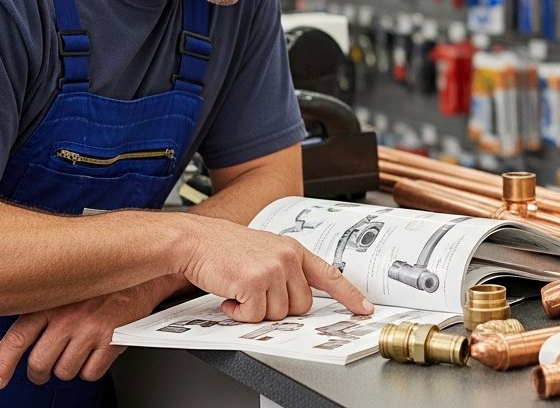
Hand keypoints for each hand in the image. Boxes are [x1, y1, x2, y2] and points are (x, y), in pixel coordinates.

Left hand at [0, 283, 159, 388]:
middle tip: (43, 369)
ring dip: (67, 368)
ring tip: (75, 353)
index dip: (3, 364)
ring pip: (65, 371)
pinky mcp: (112, 341)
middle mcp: (68, 317)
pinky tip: (93, 354)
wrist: (142, 274)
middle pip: (40, 363)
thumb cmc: (101, 282)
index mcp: (51, 302)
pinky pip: (91, 373)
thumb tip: (8, 345)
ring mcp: (91, 330)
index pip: (18, 338)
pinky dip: (90, 370)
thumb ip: (37, 312)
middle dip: (39, 372)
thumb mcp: (63, 288)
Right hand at [181, 217, 372, 322]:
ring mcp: (273, 270)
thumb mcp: (265, 251)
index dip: (349, 295)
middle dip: (280, 308)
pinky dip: (240, 314)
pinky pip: (256, 317)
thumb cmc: (225, 249)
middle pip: (302, 305)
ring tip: (241, 291)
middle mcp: (288, 258)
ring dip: (256, 311)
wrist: (196, 241)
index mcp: (293, 250)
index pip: (330, 275)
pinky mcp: (254, 283)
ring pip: (279, 314)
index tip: (363, 308)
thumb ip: (287, 270)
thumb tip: (297, 298)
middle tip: (258, 295)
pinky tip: (230, 297)